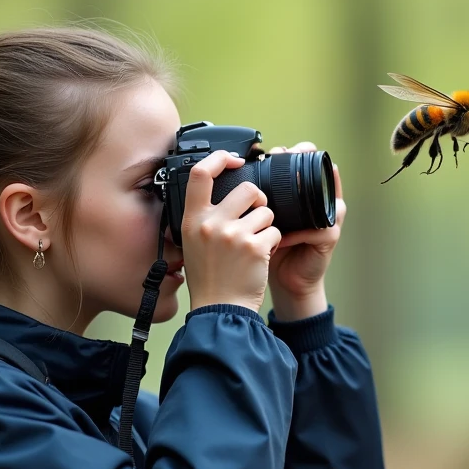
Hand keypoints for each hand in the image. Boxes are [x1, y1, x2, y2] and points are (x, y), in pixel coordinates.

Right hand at [180, 151, 282, 313]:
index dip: (220, 158)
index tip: (234, 160)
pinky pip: (275, 232)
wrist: (220, 309)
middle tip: (256, 216)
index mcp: (193, 219)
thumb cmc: (209, 278)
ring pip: (266, 211)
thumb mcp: (193, 242)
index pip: (200, 173)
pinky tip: (260, 258)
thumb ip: (204, 216)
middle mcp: (211, 223)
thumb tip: (218, 188)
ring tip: (254, 244)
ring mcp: (233, 235)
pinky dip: (273, 243)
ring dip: (267, 225)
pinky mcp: (254, 247)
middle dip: (259, 200)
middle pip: (248, 188)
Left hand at [266, 142, 345, 320]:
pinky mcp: (329, 239)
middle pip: (322, 174)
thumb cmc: (267, 248)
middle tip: (284, 156)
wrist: (281, 281)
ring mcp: (328, 220)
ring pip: (327, 197)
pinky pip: (316, 230)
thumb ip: (254, 199)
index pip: (307, 166)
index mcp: (304, 197)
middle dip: (306, 162)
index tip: (274, 150)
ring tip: (290, 186)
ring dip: (309, 190)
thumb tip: (230, 175)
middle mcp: (321, 204)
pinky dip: (297, 231)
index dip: (295, 154)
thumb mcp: (259, 219)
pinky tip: (281, 233)